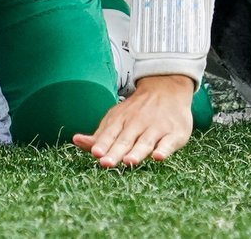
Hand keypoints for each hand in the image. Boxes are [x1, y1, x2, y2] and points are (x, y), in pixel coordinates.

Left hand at [73, 74, 195, 167]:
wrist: (167, 88)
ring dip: (137, 152)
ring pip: (145, 142)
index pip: (110, 134)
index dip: (103, 144)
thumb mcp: (116, 118)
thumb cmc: (137, 111)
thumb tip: (75, 140)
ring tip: (129, 161)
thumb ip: (99, 135)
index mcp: (121, 120)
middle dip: (116, 152)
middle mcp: (138, 124)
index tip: (96, 154)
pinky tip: (158, 157)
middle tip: (106, 163)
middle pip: (125, 140)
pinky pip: (168, 143)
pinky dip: (164, 150)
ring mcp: (157, 128)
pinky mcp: (174, 134)